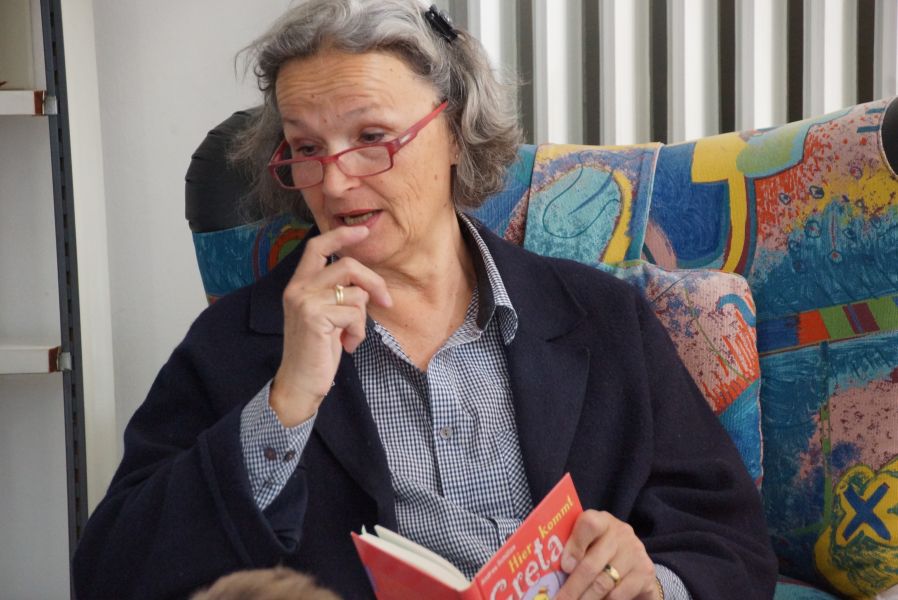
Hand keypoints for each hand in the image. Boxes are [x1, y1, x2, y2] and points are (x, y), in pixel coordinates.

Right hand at [270, 226, 391, 425]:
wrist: (299, 383)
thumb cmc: (316, 351)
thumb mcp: (325, 316)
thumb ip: (336, 293)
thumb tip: (365, 282)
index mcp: (298, 285)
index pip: (317, 247)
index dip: (341, 236)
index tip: (362, 231)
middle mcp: (298, 289)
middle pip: (347, 265)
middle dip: (374, 282)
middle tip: (385, 301)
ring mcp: (305, 302)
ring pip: (356, 293)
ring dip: (362, 319)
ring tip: (350, 336)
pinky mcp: (315, 317)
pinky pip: (355, 314)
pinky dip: (358, 332)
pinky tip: (346, 346)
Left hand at [556, 510, 659, 599]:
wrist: (635, 564)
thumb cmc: (602, 551)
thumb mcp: (589, 544)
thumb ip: (572, 550)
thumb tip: (547, 571)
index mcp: (601, 521)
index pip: (589, 523)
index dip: (574, 545)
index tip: (564, 566)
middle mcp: (620, 533)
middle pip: (591, 564)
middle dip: (572, 588)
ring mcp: (635, 552)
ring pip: (603, 583)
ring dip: (585, 599)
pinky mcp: (645, 573)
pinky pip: (619, 595)